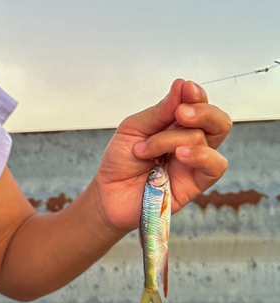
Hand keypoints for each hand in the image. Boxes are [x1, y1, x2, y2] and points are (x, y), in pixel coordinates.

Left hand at [94, 78, 231, 231]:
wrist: (107, 194)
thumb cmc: (119, 162)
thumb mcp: (133, 129)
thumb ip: (159, 111)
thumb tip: (182, 85)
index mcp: (175, 126)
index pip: (199, 105)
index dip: (197, 95)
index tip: (186, 88)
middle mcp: (189, 143)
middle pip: (218, 121)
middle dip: (203, 111)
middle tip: (180, 114)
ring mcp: (193, 164)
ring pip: (209, 140)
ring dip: (176, 139)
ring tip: (147, 149)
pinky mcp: (194, 185)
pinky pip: (215, 167)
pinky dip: (201, 155)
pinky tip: (180, 155)